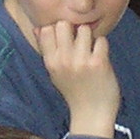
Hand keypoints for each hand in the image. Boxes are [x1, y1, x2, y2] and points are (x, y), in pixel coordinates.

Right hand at [33, 21, 120, 138]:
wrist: (92, 114)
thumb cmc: (74, 92)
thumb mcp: (54, 73)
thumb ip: (46, 50)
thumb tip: (37, 28)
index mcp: (50, 62)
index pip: (47, 29)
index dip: (57, 29)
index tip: (65, 38)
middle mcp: (63, 60)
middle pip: (64, 24)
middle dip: (72, 28)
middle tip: (79, 42)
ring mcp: (81, 61)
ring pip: (84, 29)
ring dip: (90, 37)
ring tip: (90, 50)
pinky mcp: (99, 63)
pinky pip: (101, 40)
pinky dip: (102, 46)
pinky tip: (100, 57)